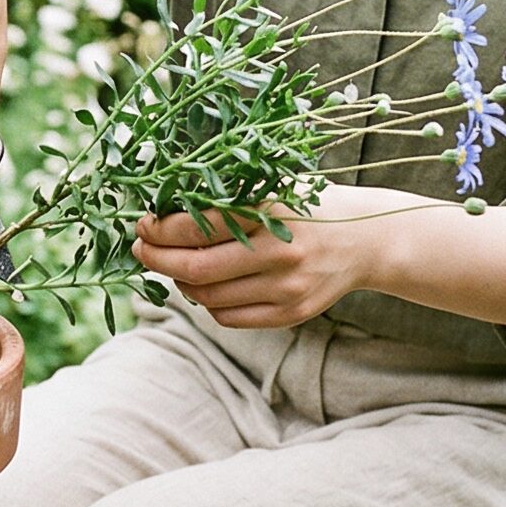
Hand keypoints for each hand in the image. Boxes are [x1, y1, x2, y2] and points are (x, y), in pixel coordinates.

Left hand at [130, 185, 397, 328]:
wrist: (364, 238)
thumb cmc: (306, 206)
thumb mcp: (271, 188)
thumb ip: (225, 199)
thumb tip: (160, 214)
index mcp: (271, 211)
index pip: (197, 225)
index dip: (159, 229)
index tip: (142, 225)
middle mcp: (279, 252)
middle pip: (196, 268)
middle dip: (156, 259)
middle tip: (140, 250)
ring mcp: (287, 287)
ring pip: (208, 297)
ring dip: (179, 283)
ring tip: (173, 266)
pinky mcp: (291, 313)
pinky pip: (229, 318)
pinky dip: (206, 304)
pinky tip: (204, 286)